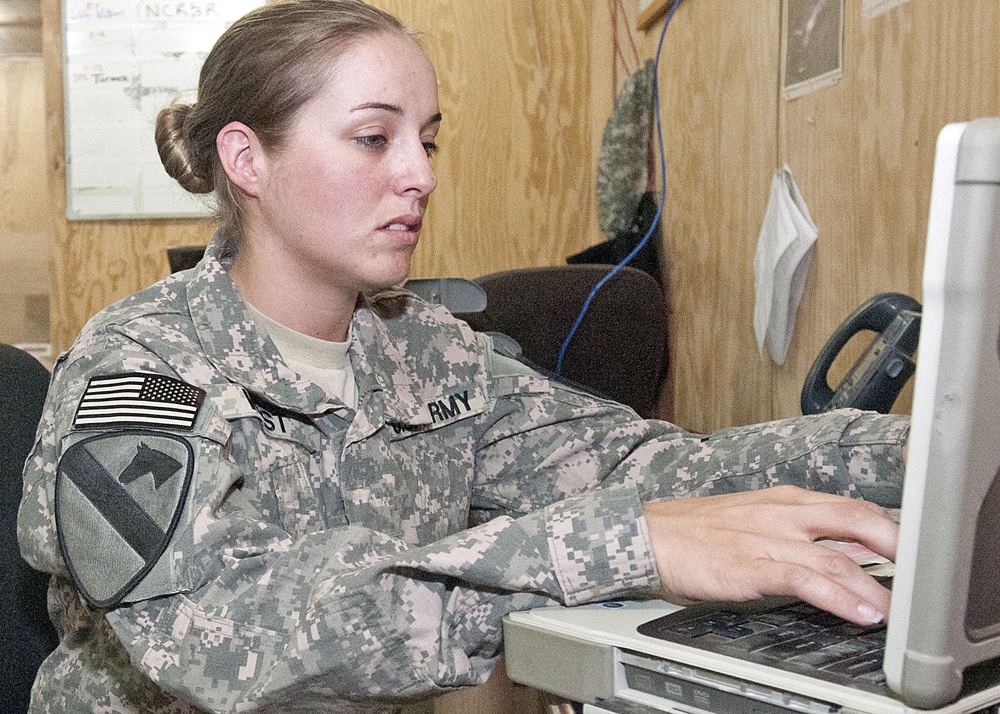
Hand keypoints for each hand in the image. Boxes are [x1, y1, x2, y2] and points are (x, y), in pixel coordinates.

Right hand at [642, 485, 897, 624]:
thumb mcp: (758, 520)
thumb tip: (853, 549)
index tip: (914, 550)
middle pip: (855, 517)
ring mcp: (769, 537)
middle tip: (922, 569)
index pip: (851, 505)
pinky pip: (805, 580)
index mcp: (785, 500)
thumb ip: (807, 533)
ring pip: (836, 556)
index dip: (889, 527)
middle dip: (895, 543)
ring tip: (899, 610)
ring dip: (875, 585)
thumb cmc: (699, 531)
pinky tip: (858, 611)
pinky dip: (838, 596)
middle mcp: (783, 513)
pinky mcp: (752, 564)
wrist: (649, 534)